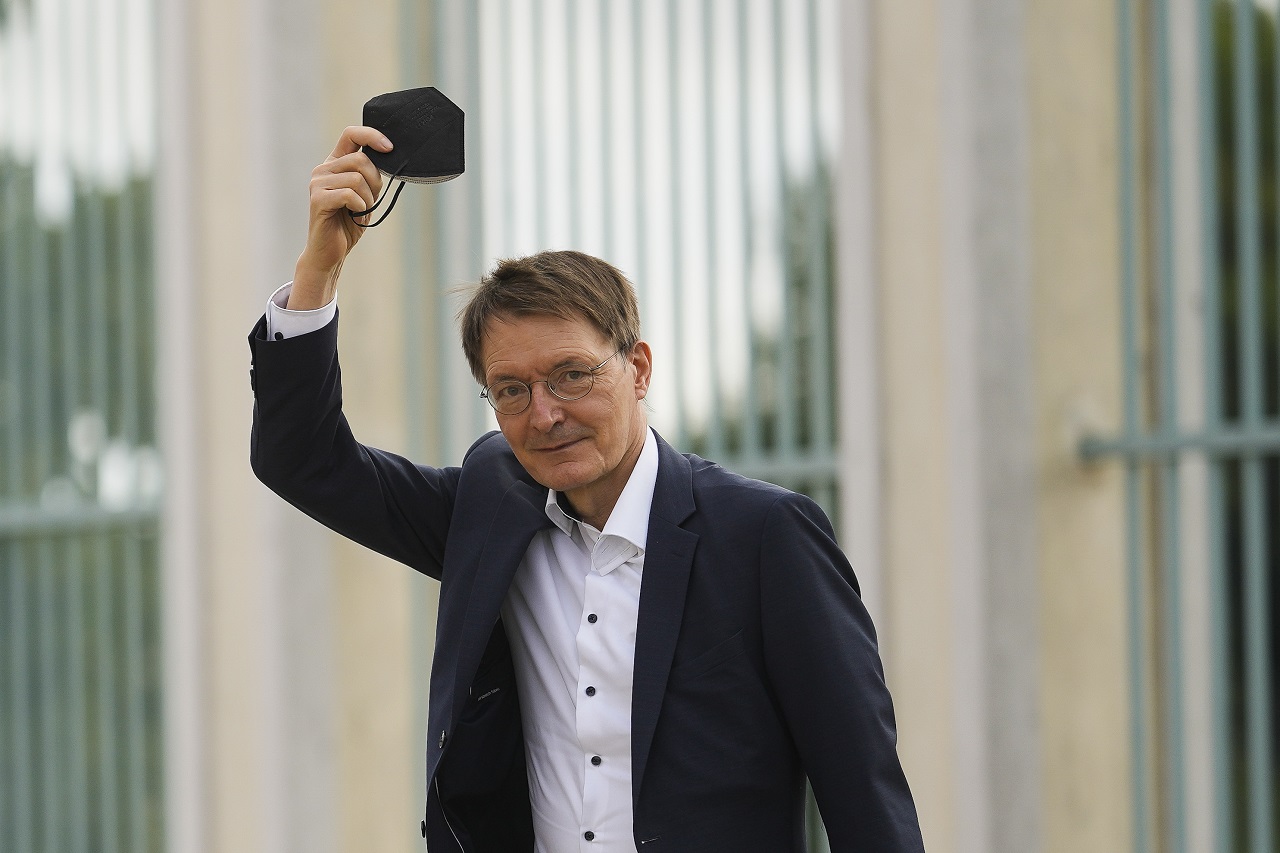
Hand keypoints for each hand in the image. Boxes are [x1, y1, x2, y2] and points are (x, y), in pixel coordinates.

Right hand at [290, 125, 392, 309]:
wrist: (330, 252)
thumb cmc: (348, 224)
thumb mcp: (365, 194)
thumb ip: (369, 175)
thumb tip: (386, 156)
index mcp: (335, 163)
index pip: (351, 134)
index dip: (372, 135)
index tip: (389, 147)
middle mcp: (323, 169)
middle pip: (361, 160)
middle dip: (375, 183)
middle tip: (368, 201)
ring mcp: (318, 182)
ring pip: (358, 178)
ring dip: (367, 199)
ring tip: (358, 212)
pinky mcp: (318, 198)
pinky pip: (350, 194)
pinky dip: (359, 207)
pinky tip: (353, 216)